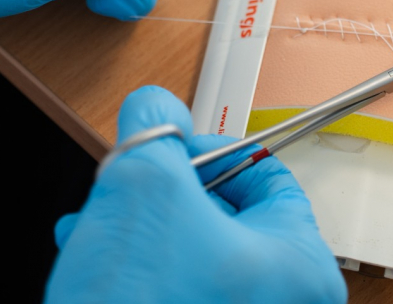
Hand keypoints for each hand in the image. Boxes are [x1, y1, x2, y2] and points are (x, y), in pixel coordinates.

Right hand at [44, 86, 346, 303]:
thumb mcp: (143, 187)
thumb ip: (153, 131)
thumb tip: (154, 107)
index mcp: (297, 267)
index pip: (267, 176)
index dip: (209, 147)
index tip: (169, 145)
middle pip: (223, 214)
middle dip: (160, 193)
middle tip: (126, 186)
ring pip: (189, 253)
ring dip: (139, 228)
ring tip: (98, 222)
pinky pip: (174, 288)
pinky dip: (135, 267)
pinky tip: (95, 257)